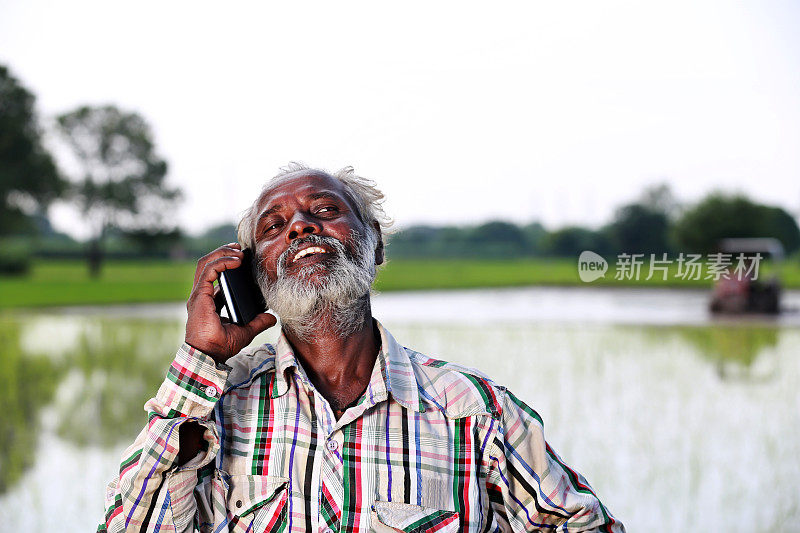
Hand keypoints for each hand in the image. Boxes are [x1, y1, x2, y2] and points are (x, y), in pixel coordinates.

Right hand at [185, 243, 276, 361]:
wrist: (209, 355)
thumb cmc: (221, 346)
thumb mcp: (246, 331)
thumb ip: (258, 322)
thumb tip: (273, 316)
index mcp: (209, 301)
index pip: (215, 276)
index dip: (227, 264)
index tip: (243, 258)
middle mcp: (202, 295)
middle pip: (208, 265)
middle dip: (224, 253)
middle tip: (241, 248)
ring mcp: (199, 295)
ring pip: (205, 263)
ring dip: (222, 253)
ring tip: (238, 250)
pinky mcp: (199, 295)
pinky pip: (209, 270)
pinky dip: (222, 261)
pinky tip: (236, 260)